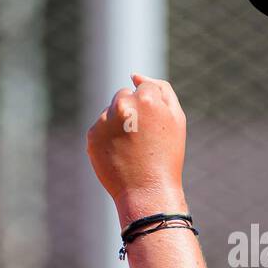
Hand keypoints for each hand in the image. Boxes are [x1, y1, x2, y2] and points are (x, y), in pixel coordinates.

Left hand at [86, 73, 187, 215]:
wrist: (148, 192)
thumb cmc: (167, 156)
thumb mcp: (176, 119)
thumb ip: (161, 89)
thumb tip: (135, 75)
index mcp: (146, 98)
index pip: (145, 88)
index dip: (152, 109)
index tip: (155, 128)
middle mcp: (123, 106)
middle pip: (124, 96)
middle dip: (132, 111)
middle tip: (143, 138)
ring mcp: (104, 121)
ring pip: (110, 112)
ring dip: (118, 124)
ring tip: (131, 149)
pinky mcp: (92, 136)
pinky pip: (100, 128)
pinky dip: (108, 138)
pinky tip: (119, 154)